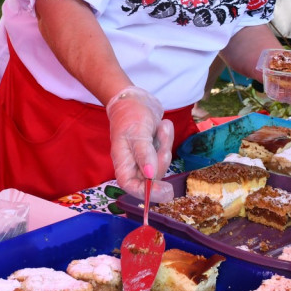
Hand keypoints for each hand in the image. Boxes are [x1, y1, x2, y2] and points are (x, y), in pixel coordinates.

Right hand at [105, 86, 173, 202]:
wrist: (135, 98)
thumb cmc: (130, 113)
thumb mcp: (137, 132)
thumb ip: (144, 154)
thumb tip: (150, 176)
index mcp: (122, 162)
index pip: (131, 186)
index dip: (147, 193)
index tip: (166, 190)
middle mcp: (132, 163)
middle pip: (151, 178)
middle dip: (161, 160)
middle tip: (162, 140)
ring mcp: (144, 158)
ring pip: (160, 165)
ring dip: (165, 145)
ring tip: (161, 127)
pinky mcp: (154, 150)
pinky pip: (165, 152)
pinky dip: (167, 139)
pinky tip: (162, 125)